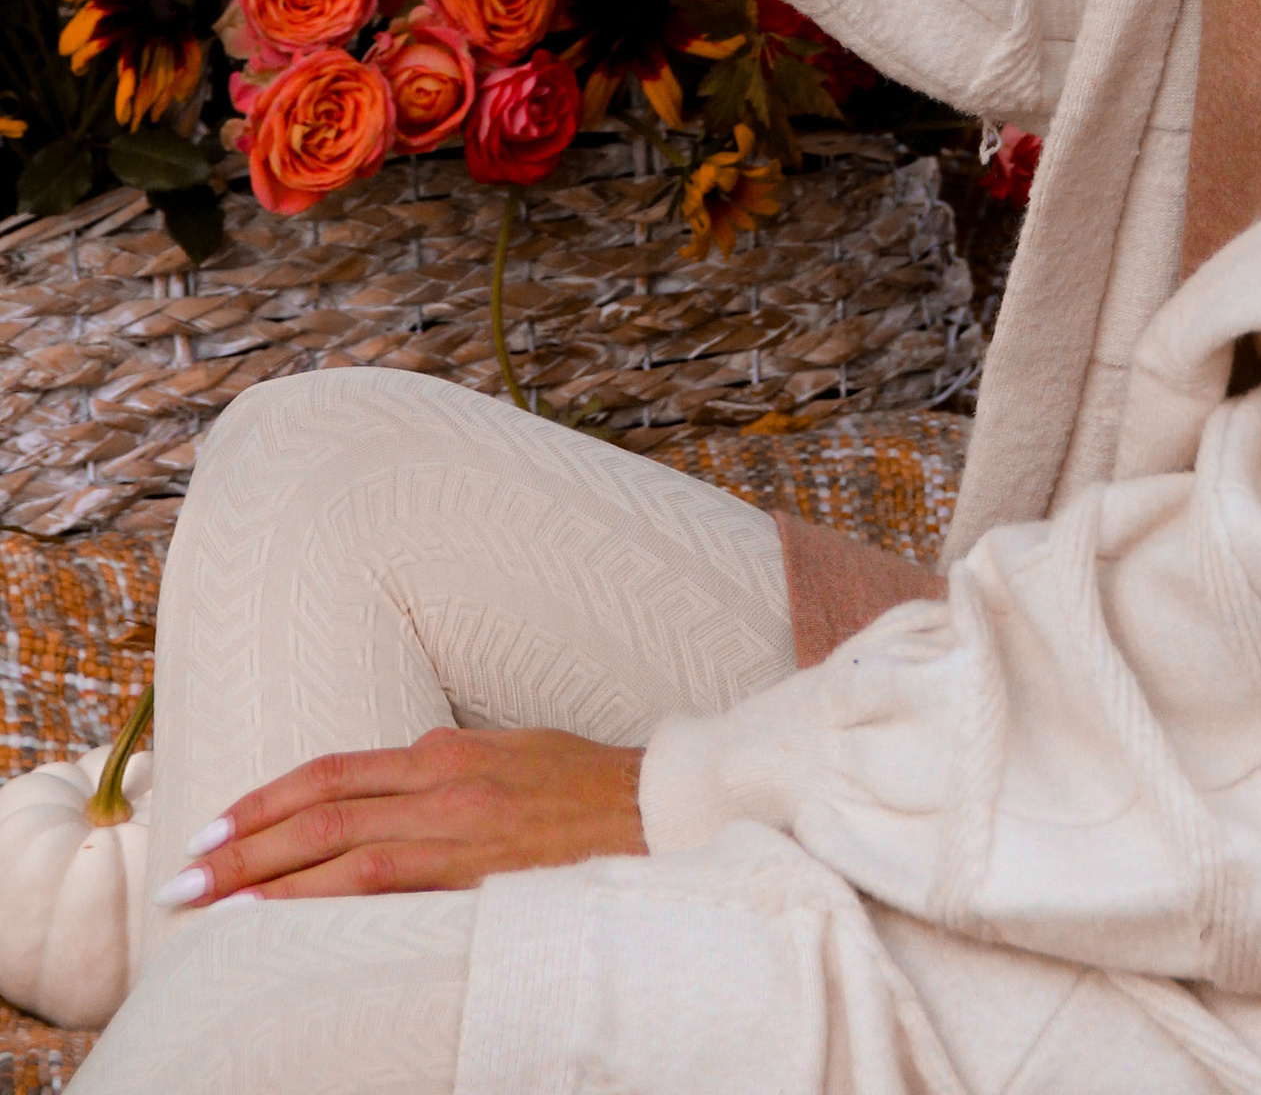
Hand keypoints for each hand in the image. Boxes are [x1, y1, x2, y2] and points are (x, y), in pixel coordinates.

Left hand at [167, 725, 646, 907]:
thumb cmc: (595, 790)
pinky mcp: (478, 875)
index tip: (214, 827)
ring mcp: (458, 829)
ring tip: (201, 906)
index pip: (333, 772)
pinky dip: (317, 902)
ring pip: (335, 849)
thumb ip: (453, 770)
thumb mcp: (516, 756)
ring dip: (259, 878)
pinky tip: (274, 924)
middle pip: (318, 810)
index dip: (266, 799)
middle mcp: (443, 782)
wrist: (666, 807)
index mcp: (448, 751)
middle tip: (179, 878)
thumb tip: (401, 781)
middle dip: (239, 846)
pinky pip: (382, 887)